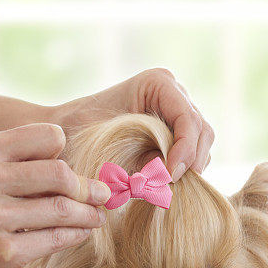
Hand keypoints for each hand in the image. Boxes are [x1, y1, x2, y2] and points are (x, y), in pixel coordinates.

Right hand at [0, 123, 110, 267]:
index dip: (66, 151)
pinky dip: (76, 235)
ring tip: (96, 216)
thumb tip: (71, 161)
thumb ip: (14, 160)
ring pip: (63, 209)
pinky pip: (56, 239)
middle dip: (89, 186)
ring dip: (89, 214)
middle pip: (61, 174)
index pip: (47, 136)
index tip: (75, 167)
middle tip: (102, 195)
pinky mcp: (3, 253)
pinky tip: (80, 234)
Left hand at [52, 68, 213, 181]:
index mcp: (158, 83)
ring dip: (187, 168)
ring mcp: (177, 112)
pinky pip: (191, 155)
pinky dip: (181, 170)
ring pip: (202, 144)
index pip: (188, 119)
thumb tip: (168, 178)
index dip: (185, 150)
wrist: (64, 131)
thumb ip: (143, 155)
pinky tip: (161, 181)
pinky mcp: (175, 133)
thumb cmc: (79, 131)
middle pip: (203, 131)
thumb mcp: (109, 139)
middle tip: (168, 184)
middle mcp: (174, 94)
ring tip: (162, 184)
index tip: (168, 176)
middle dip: (190, 161)